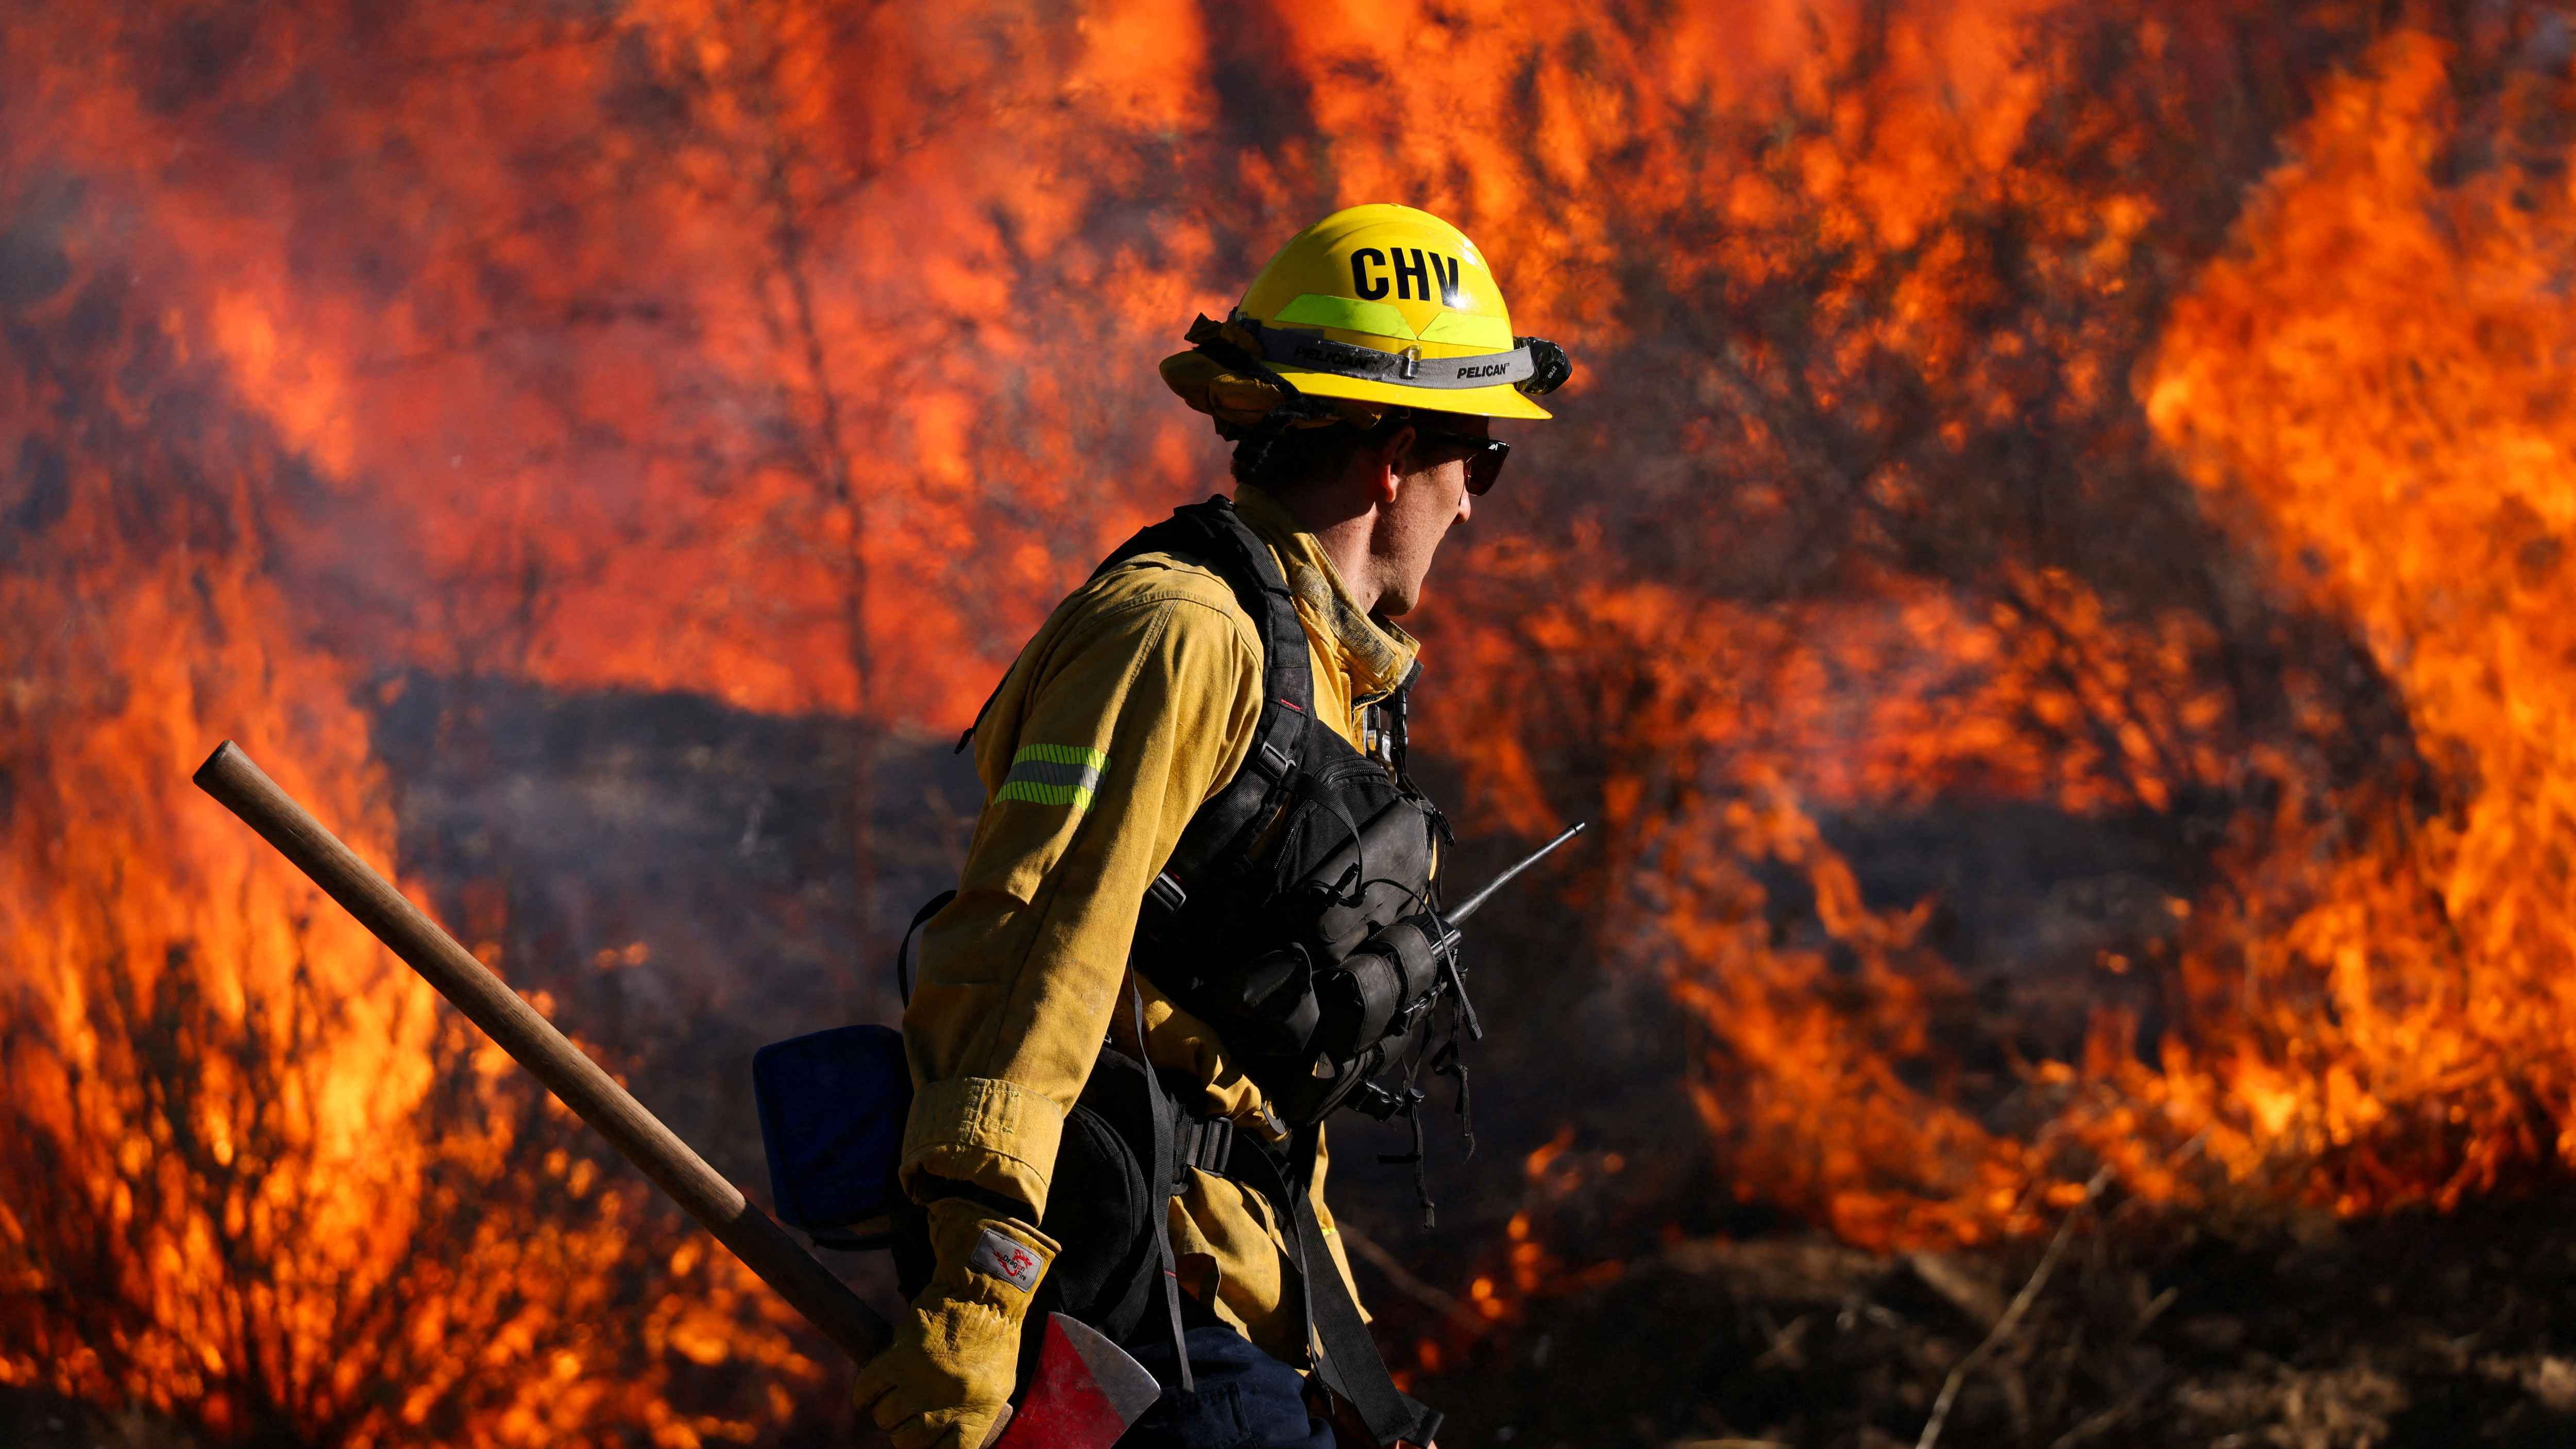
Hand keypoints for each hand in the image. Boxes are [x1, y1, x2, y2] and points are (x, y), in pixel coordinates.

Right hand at [853, 1198, 1057, 1448]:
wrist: (985, 1291)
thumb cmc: (994, 1338)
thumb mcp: (997, 1385)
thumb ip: (972, 1416)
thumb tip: (946, 1442)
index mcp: (978, 1412)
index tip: (921, 1444)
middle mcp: (950, 1401)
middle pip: (908, 1440)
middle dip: (902, 1433)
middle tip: (904, 1418)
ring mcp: (923, 1379)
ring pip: (886, 1417)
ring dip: (884, 1411)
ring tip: (892, 1397)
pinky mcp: (901, 1355)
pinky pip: (868, 1388)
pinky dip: (864, 1393)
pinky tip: (868, 1391)